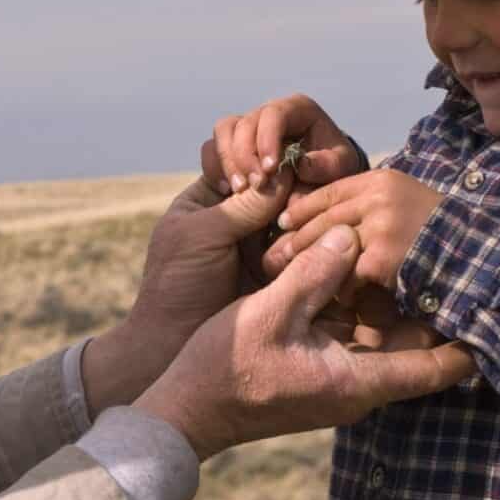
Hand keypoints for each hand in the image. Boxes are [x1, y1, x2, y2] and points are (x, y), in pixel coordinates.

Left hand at [82, 178, 290, 412]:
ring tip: (306, 220)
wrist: (176, 344)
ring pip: (294, 210)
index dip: (257, 155)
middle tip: (294, 197)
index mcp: (209, 195)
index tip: (262, 171)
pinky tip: (323, 236)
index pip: (242, 155)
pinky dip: (313, 238)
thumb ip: (244, 204)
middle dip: (287, 184)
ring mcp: (263, 240)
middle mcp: (239, 213)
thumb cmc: (177, 285)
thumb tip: (285, 172)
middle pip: (274, 181)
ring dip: (303, 211)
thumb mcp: (203, 234)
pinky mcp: (284, 268)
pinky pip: (305, 243)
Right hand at [134, 226, 474, 459]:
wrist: (184, 411)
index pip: (434, 369)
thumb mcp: (271, 312)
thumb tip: (351, 234)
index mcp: (358, 380)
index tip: (496, 309)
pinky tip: (363, 270)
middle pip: (415, 349)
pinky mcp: (317, 370)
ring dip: (396, 304)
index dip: (470, 343)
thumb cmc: (225, 369)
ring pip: (384, 339)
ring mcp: (337, 379)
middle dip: (435, 309)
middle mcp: (356, 385)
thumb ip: (314, 272)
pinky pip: (355, 337)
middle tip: (459, 265)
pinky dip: (363, 308)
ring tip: (420, 259)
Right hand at [200, 94, 366, 196]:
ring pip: (224, 131)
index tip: (271, 169)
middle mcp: (269, 114)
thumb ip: (324, 167)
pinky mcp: (232, 146)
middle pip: (245, 123)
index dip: (268, 139)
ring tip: (239, 190)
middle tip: (256, 186)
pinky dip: (215, 168)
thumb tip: (300, 165)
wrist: (322, 180)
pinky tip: (226, 190)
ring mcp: (248, 128)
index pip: (275, 114)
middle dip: (246, 155)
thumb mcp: (340, 167)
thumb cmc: (334, 169)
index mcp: (297, 110)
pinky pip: (212, 148)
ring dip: (229, 161)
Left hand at [263, 169, 442, 288]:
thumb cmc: (440, 233)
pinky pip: (347, 277)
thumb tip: (325, 218)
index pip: (328, 193)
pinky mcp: (381, 258)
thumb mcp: (403, 202)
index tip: (283, 224)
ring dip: (310, 267)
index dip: (301, 209)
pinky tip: (339, 300)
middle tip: (271, 260)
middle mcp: (378, 197)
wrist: (477, 257)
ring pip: (329, 248)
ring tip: (290, 279)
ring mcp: (380, 226)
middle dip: (293, 241)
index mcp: (381, 180)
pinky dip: (342, 291)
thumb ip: (368, 204)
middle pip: (322, 220)